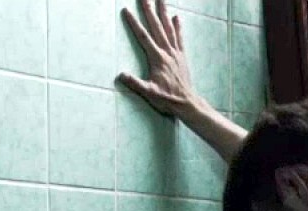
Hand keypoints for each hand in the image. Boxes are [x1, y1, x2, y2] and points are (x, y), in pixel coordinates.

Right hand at [118, 0, 199, 116]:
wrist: (187, 104)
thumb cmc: (168, 99)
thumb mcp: (149, 93)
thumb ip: (135, 83)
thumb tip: (120, 75)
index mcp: (158, 58)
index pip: (143, 36)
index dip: (134, 22)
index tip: (126, 10)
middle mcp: (168, 52)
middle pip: (157, 27)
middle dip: (149, 10)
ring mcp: (176, 53)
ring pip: (169, 28)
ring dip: (164, 12)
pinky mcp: (182, 56)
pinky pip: (179, 38)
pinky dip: (178, 27)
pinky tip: (177, 17)